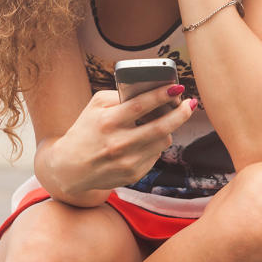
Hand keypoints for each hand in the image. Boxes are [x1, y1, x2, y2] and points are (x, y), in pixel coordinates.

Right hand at [52, 85, 196, 194]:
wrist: (71, 168)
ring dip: (169, 128)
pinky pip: (156, 154)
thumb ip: (120, 96)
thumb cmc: (85, 130)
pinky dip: (156, 143)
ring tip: (166, 119)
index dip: (161, 95)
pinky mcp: (133, 174)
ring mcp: (127, 162)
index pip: (140, 106)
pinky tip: (148, 138)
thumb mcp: (95, 106)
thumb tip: (152, 90)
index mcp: (107, 121)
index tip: (178, 87)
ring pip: (162, 141)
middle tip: (190, 104)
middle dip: (180, 114)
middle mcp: (118, 143)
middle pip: (160, 128)